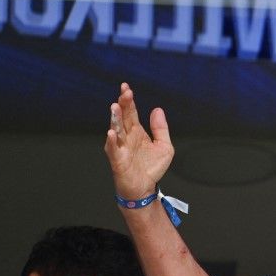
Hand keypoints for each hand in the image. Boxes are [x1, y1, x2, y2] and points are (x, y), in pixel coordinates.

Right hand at [104, 83, 173, 199]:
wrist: (145, 188)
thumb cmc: (151, 168)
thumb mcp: (164, 146)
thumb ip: (161, 128)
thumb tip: (157, 109)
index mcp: (136, 131)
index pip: (130, 112)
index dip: (128, 100)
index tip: (126, 87)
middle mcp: (126, 137)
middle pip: (122, 117)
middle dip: (123, 105)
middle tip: (124, 92)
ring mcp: (120, 147)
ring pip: (116, 130)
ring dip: (115, 118)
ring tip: (115, 107)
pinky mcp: (118, 160)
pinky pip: (113, 149)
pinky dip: (112, 141)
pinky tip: (111, 133)